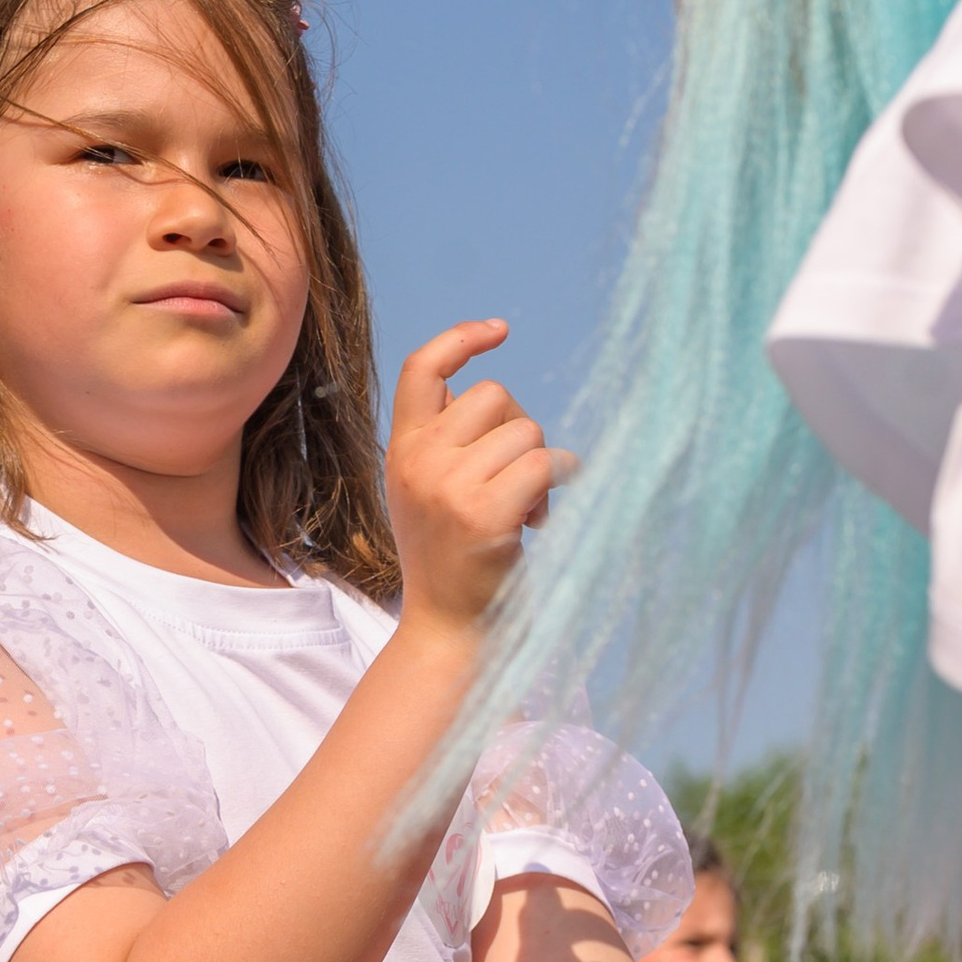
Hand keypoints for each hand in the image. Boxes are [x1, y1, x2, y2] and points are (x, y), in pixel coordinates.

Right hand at [384, 324, 576, 639]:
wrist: (445, 630)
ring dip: (541, 466)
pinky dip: (560, 481)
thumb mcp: (428, 494)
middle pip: (494, 395)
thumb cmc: (451, 563)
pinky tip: (543, 518)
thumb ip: (446, 446)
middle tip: (520, 481)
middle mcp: (418, 460)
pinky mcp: (482, 513)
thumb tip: (498, 401)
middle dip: (521, 430)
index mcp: (402, 451)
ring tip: (528, 511)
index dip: (461, 338)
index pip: (422, 369)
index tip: (501, 331)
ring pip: (525, 430)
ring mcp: (447, 485)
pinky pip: (542, 463)